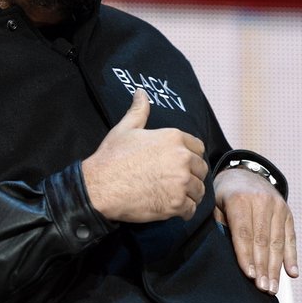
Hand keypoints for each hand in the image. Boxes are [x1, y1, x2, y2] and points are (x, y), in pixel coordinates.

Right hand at [82, 90, 207, 222]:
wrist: (100, 187)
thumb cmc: (112, 158)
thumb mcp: (125, 129)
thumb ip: (139, 110)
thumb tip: (141, 92)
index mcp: (174, 138)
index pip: (198, 148)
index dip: (189, 156)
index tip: (177, 164)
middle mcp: (182, 159)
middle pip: (201, 169)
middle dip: (191, 176)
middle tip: (174, 182)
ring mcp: (181, 182)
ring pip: (198, 190)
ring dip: (189, 194)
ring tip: (173, 195)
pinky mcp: (176, 204)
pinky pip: (191, 209)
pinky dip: (183, 210)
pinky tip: (171, 207)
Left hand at [213, 167, 297, 294]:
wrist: (245, 173)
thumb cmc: (225, 193)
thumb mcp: (214, 202)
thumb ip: (218, 223)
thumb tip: (221, 249)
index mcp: (239, 199)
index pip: (243, 232)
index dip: (246, 255)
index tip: (249, 275)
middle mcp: (261, 202)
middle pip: (262, 240)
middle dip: (262, 267)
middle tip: (262, 288)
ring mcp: (277, 206)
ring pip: (277, 241)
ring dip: (275, 267)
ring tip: (272, 287)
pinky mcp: (287, 212)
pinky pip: (290, 237)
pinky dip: (291, 256)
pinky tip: (291, 273)